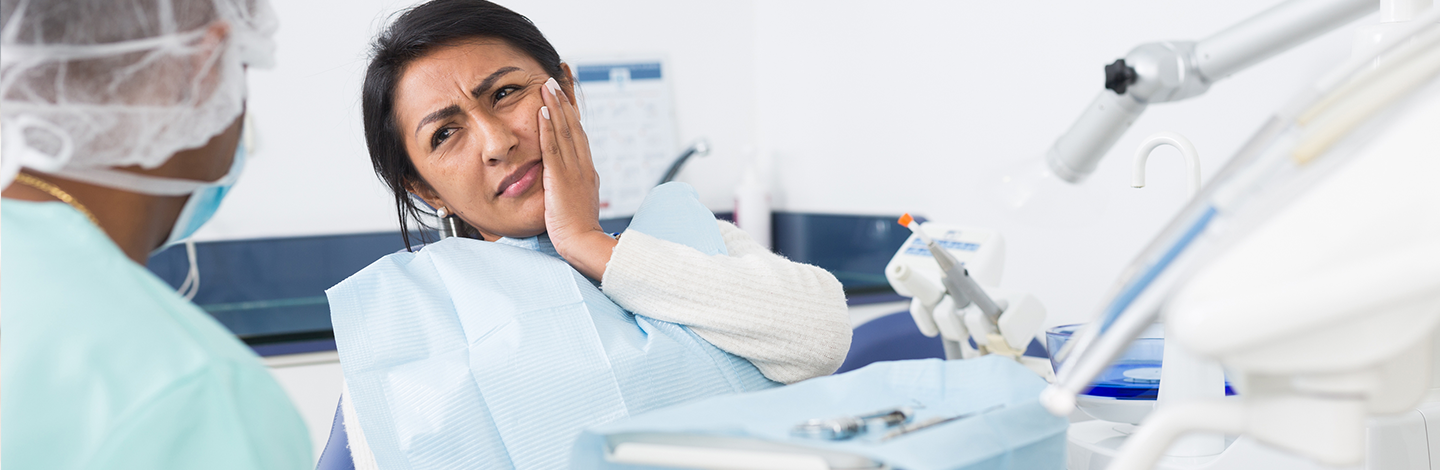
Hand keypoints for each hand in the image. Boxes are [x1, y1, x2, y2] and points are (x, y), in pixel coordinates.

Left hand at [537, 76, 616, 279]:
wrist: (583, 244)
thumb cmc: (578, 231)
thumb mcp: (577, 202)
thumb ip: (572, 186)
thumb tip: (566, 178)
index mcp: (587, 169)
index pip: (579, 133)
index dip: (572, 111)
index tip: (566, 91)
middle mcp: (583, 164)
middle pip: (574, 124)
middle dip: (565, 98)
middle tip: (558, 75)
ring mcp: (573, 170)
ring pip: (564, 130)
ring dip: (555, 105)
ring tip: (547, 84)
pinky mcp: (560, 178)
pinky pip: (553, 148)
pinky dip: (547, 127)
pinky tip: (541, 111)